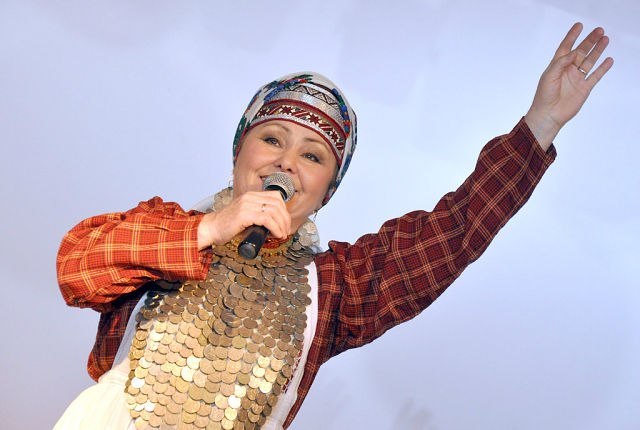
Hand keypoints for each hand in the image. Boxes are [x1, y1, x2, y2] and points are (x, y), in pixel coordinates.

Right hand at [197, 191, 290, 248]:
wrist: (211, 229)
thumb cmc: (227, 226)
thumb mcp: (246, 216)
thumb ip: (259, 216)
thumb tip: (276, 225)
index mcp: (251, 195)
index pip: (276, 197)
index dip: (284, 210)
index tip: (285, 223)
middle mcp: (249, 197)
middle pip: (278, 204)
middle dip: (285, 219)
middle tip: (286, 231)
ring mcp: (246, 205)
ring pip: (274, 211)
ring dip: (282, 225)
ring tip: (281, 234)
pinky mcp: (244, 215)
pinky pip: (267, 219)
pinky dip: (275, 228)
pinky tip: (276, 235)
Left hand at [525, 23, 613, 149]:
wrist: (548, 115)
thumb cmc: (544, 95)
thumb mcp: (549, 76)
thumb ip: (561, 63)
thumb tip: (574, 53)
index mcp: (557, 66)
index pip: (565, 47)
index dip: (572, 36)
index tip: (579, 25)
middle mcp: (568, 70)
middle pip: (581, 52)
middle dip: (589, 41)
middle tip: (599, 30)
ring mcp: (577, 79)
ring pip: (589, 61)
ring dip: (597, 51)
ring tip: (605, 39)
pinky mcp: (584, 88)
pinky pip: (595, 76)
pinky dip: (603, 68)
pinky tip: (608, 60)